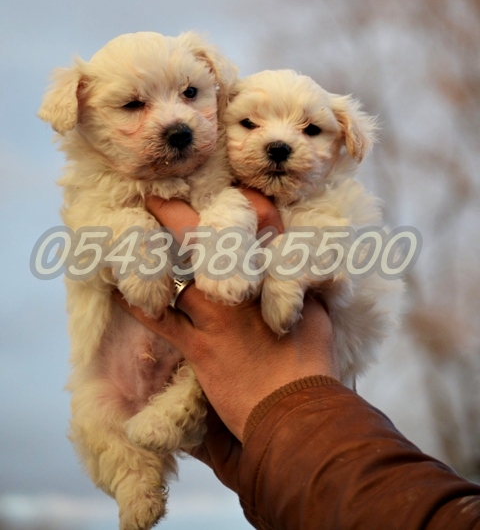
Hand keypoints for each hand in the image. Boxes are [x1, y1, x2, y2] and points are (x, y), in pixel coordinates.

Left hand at [114, 190, 338, 488]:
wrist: (295, 409)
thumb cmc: (310, 363)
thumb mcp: (317, 314)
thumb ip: (300, 285)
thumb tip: (293, 270)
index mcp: (277, 272)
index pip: (258, 220)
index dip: (237, 201)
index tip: (219, 194)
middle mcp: (244, 284)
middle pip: (205, 238)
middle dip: (176, 215)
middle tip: (153, 200)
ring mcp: (218, 313)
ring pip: (177, 273)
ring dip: (153, 258)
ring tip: (131, 243)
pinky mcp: (198, 344)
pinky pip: (159, 319)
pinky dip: (137, 304)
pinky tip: (119, 290)